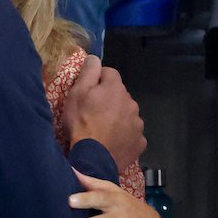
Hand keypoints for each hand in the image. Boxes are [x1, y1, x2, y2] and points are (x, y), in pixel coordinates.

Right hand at [64, 55, 145, 169]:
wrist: (92, 159)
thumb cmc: (81, 123)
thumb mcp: (77, 93)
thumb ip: (88, 72)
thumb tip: (95, 57)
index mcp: (116, 88)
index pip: (110, 73)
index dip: (97, 81)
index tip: (88, 93)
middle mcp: (132, 103)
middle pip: (120, 95)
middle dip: (109, 100)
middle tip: (93, 114)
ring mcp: (138, 124)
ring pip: (127, 114)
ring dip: (118, 118)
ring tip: (103, 131)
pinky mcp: (140, 142)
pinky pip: (132, 134)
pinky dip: (124, 136)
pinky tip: (112, 143)